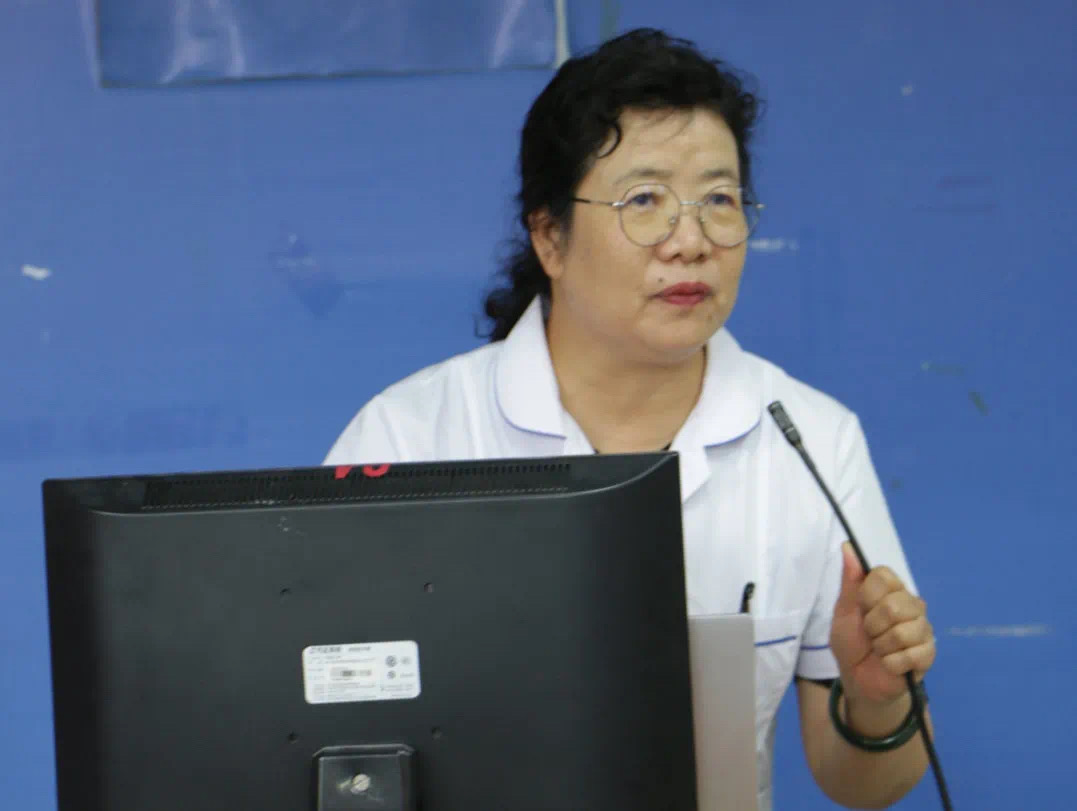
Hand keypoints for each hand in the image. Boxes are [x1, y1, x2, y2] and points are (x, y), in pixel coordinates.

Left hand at [829, 543, 935, 706]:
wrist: (859, 679)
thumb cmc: (851, 641)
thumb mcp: (844, 611)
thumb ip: (850, 580)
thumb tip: (847, 546)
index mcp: (890, 590)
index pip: (884, 575)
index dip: (867, 595)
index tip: (861, 608)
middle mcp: (911, 604)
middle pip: (893, 605)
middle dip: (872, 625)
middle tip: (870, 634)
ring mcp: (923, 628)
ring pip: (903, 631)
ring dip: (882, 646)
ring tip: (880, 649)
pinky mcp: (929, 653)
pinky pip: (912, 654)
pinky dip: (892, 663)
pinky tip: (890, 664)